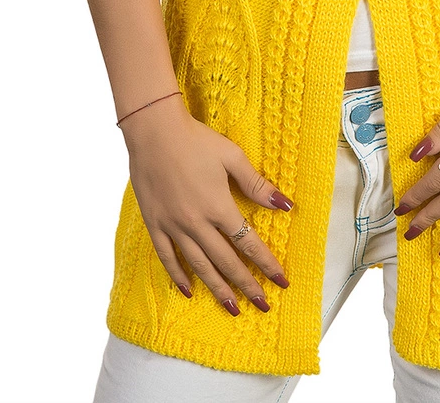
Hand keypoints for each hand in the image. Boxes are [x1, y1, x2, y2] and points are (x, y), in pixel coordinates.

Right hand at [121, 100, 295, 315]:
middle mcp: (197, 223)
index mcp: (219, 207)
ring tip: (232, 308)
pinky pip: (167, 257)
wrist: (154, 132)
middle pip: (226, 261)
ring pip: (199, 266)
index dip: (266, 264)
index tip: (281, 282)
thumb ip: (257, 185)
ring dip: (217, 288)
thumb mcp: (232, 157)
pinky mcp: (154, 224)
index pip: (248, 243)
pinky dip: (178, 276)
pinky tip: (189, 290)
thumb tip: (285, 205)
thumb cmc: (196, 140)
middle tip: (262, 304)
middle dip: (246, 285)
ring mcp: (174, 226)